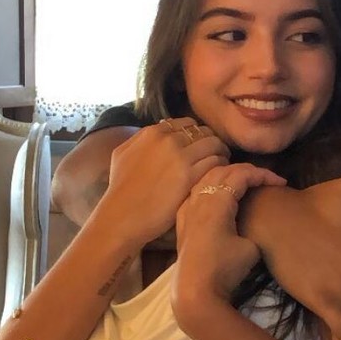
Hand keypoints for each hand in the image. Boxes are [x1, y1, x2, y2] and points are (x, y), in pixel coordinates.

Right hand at [99, 119, 229, 247]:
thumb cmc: (119, 189)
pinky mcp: (189, 176)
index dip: (197, 134)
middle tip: (215, 154)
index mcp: (153, 132)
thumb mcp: (122, 153)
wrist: (122, 215)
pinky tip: (218, 175)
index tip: (200, 146)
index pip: (187, 123)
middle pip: (204, 132)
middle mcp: (168, 140)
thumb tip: (159, 130)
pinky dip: (221, 167)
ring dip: (220, 153)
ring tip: (221, 164)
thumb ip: (141, 138)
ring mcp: (179, 157)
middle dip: (211, 142)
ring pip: (214, 144)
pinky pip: (215, 163)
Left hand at [174, 161, 286, 312]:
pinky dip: (209, 186)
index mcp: (217, 203)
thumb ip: (251, 225)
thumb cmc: (225, 269)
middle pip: (222, 171)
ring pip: (205, 178)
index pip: (241, 175)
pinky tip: (217, 194)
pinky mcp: (182, 221)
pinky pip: (194, 192)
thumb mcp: (251, 247)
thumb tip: (248, 221)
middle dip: (246, 170)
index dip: (263, 174)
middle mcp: (199, 200)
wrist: (195, 291)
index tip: (280, 182)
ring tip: (243, 182)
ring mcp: (187, 210)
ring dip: (226, 175)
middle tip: (265, 179)